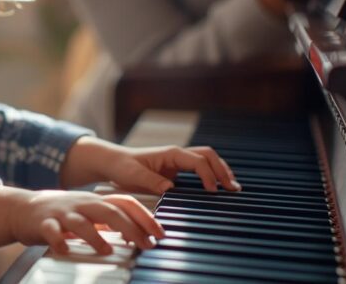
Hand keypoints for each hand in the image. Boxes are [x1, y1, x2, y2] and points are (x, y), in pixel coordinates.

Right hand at [9, 189, 163, 254]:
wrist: (23, 208)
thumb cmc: (61, 213)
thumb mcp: (88, 212)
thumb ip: (111, 219)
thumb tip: (140, 233)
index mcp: (95, 201)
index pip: (125, 203)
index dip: (144, 216)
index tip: (160, 233)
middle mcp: (81, 204)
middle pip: (109, 211)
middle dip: (130, 228)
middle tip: (145, 244)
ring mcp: (62, 213)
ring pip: (81, 222)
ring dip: (95, 236)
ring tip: (107, 249)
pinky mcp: (43, 223)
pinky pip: (51, 231)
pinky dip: (58, 240)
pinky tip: (64, 249)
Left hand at [60, 137, 239, 193]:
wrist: (112, 162)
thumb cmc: (122, 167)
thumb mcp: (133, 176)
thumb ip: (151, 181)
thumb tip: (170, 189)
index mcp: (170, 153)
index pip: (198, 161)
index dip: (208, 175)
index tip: (213, 192)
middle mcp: (177, 156)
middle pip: (208, 156)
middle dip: (222, 170)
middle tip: (233, 189)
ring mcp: (178, 163)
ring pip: (206, 161)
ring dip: (221, 172)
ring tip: (233, 188)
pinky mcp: (176, 172)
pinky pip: (200, 170)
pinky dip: (212, 177)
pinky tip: (218, 189)